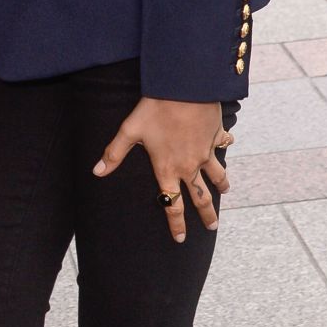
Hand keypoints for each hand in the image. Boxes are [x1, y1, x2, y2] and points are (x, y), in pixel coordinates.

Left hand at [94, 97, 228, 243]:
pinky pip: (223, 144)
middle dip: (206, 214)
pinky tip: (229, 143)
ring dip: (221, 185)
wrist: (185, 87)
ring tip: (224, 192)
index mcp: (168, 169)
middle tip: (212, 227)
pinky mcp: (215, 135)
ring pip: (216, 175)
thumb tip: (97, 172)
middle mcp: (189, 165)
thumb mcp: (130, 130)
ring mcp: (205, 151)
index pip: (171, 205)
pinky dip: (226, 145)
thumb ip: (114, 153)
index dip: (176, 224)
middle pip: (200, 197)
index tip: (180, 238)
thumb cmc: (155, 109)